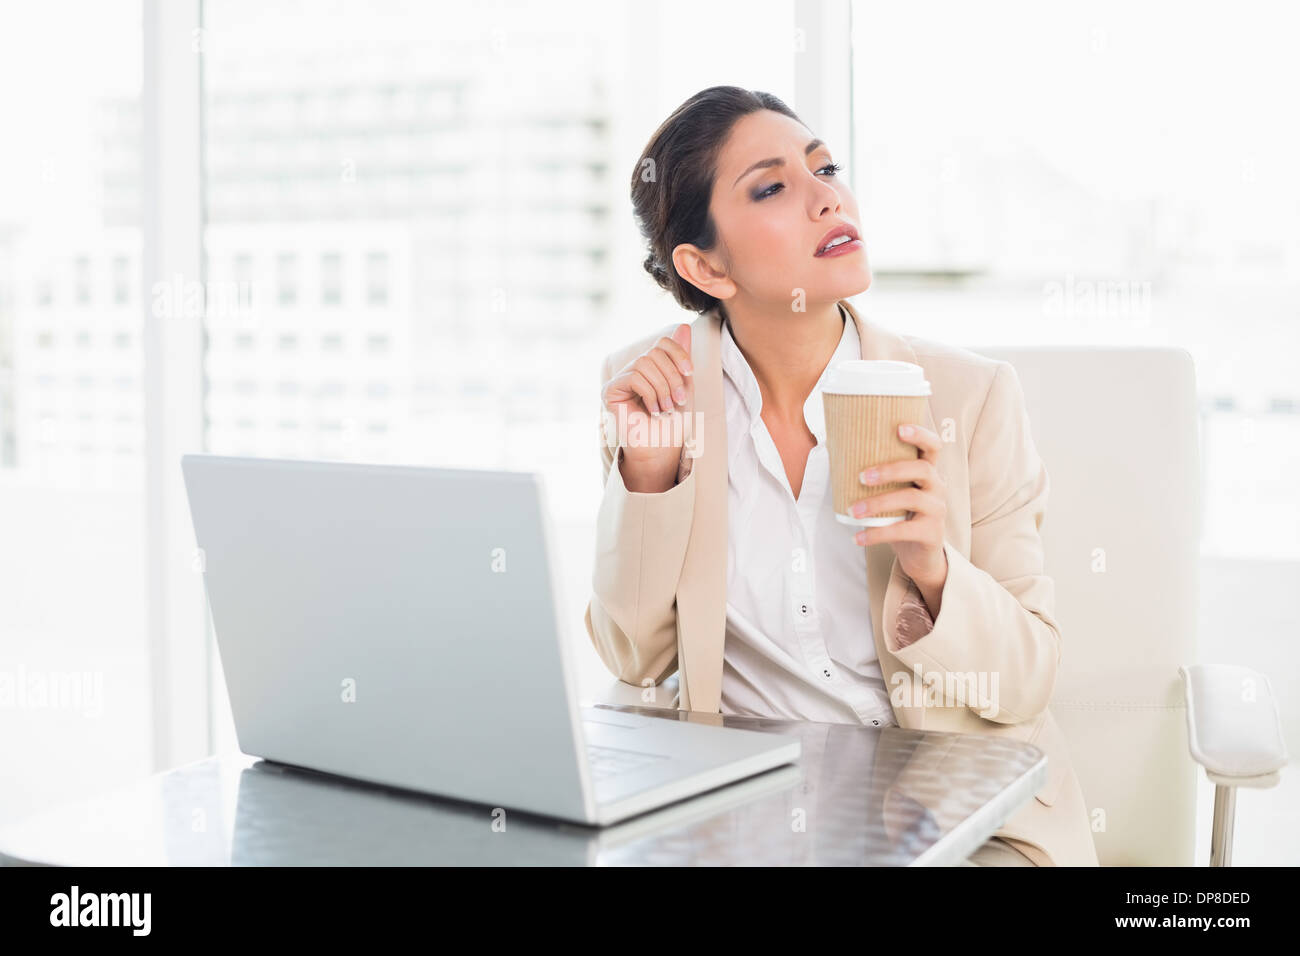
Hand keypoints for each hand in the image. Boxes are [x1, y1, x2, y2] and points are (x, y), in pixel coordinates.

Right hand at [600, 324, 692, 491]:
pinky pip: (634, 377)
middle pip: (655, 351)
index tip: (690, 373)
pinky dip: (650, 394)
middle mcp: (634, 368)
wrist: (660, 448)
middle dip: (672, 376)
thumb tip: (683, 326)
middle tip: (678, 400)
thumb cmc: (672, 421)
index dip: (678, 353)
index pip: (663, 342)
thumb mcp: (684, 386)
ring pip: (644, 362)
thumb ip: (682, 358)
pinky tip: (652, 410)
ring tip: (665, 408)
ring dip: (662, 387)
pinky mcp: (610, 390)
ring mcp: (620, 379)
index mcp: (652, 366)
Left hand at [848, 422, 948, 604]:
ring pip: (911, 498)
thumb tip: (835, 455)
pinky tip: (858, 536)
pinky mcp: (931, 533)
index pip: (933, 446)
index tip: (899, 428)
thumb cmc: (899, 515)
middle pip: (921, 469)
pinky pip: (903, 530)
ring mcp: (937, 509)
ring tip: (853, 511)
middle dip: (890, 470)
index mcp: (928, 471)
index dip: (920, 434)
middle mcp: (937, 486)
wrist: (917, 554)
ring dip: (878, 503)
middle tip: (862, 477)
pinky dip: (877, 534)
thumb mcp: (892, 492)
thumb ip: (877, 476)